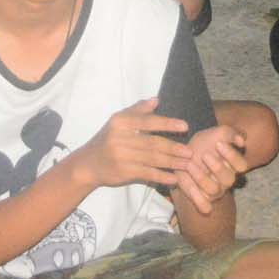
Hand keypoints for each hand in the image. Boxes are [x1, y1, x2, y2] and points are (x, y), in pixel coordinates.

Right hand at [72, 98, 191, 189]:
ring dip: (172, 162)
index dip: (167, 123)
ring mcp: (122, 156)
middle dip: (174, 147)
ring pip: (152, 159)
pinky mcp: (123, 172)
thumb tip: (157, 100)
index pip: (148, 121)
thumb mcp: (118, 121)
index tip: (185, 126)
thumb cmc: (107, 139)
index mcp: (120, 122)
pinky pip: (148, 174)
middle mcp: (120, 138)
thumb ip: (138, 110)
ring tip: (186, 164)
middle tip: (190, 151)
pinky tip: (174, 178)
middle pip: (153, 142)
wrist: (88, 163)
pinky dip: (162, 176)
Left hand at [170, 125, 246, 214]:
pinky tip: (190, 187)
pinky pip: (204, 205)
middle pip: (229, 179)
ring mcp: (215, 190)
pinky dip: (198, 199)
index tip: (218, 144)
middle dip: (217, 167)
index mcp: (232, 165)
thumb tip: (241, 142)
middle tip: (204, 155)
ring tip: (189, 164)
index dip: (232, 156)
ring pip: (213, 190)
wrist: (184, 155)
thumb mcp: (215, 133)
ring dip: (201, 177)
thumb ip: (230, 133)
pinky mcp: (202, 198)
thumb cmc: (204, 144)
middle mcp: (226, 179)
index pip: (241, 165)